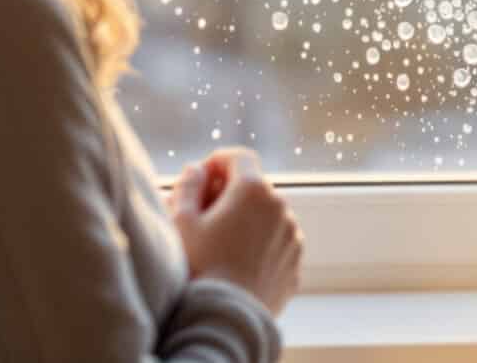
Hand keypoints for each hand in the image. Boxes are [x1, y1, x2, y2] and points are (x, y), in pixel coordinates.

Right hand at [168, 149, 302, 315]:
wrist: (224, 320)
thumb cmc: (198, 269)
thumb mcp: (181, 222)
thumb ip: (188, 186)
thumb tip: (196, 169)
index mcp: (254, 190)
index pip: (239, 156)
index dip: (216, 162)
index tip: (200, 180)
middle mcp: (281, 208)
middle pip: (254, 187)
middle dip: (229, 194)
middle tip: (202, 216)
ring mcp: (292, 236)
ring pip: (267, 215)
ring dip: (246, 220)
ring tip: (219, 245)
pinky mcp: (295, 263)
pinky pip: (276, 242)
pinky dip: (259, 244)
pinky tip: (236, 264)